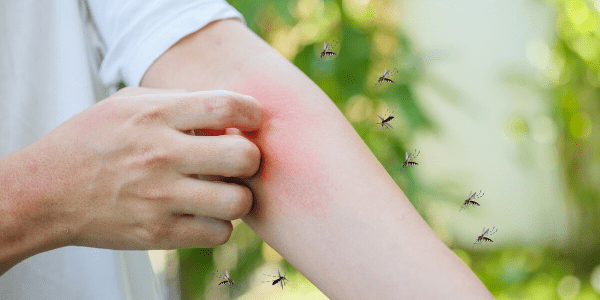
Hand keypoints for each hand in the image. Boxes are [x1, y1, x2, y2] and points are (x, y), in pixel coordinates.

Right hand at [31, 87, 260, 249]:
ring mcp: (160, 198)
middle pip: (243, 158)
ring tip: (222, 191)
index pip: (227, 106)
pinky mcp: (158, 234)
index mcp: (156, 116)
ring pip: (237, 202)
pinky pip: (218, 233)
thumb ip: (178, 101)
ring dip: (238, 197)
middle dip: (250, 159)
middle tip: (237, 161)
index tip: (249, 120)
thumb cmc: (92, 140)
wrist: (46, 192)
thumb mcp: (128, 104)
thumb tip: (226, 111)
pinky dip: (219, 224)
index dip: (252, 112)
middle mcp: (161, 155)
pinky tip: (204, 213)